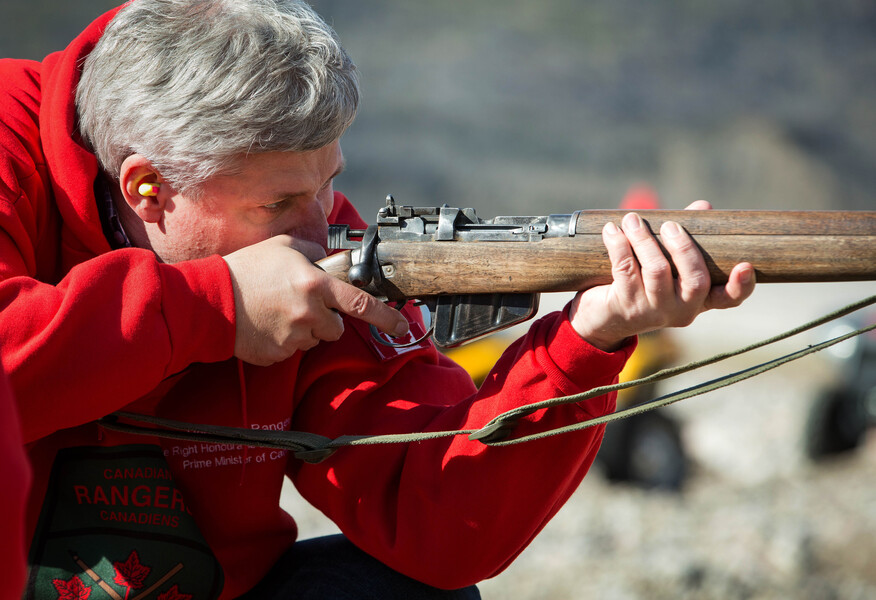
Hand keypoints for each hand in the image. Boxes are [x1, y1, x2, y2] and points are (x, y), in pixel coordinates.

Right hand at [223, 235, 408, 365]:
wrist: (210, 300)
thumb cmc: (246, 269)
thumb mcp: (282, 245)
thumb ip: (313, 250)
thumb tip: (328, 259)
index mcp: (315, 285)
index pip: (360, 304)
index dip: (386, 317)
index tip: (403, 325)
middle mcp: (309, 314)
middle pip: (337, 328)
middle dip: (325, 320)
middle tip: (300, 305)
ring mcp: (294, 337)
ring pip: (315, 340)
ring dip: (304, 329)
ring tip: (277, 312)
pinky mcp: (279, 355)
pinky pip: (293, 350)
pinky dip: (284, 340)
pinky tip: (266, 325)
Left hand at [569, 201, 755, 351]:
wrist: (603, 317)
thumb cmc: (641, 280)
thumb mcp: (665, 261)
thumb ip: (685, 234)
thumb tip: (704, 206)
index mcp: (699, 300)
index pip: (729, 299)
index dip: (741, 285)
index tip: (745, 265)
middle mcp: (682, 310)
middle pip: (695, 280)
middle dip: (684, 247)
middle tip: (670, 224)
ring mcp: (654, 312)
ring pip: (657, 271)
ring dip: (644, 239)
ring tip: (632, 220)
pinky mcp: (626, 307)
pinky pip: (626, 270)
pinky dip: (618, 245)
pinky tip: (611, 231)